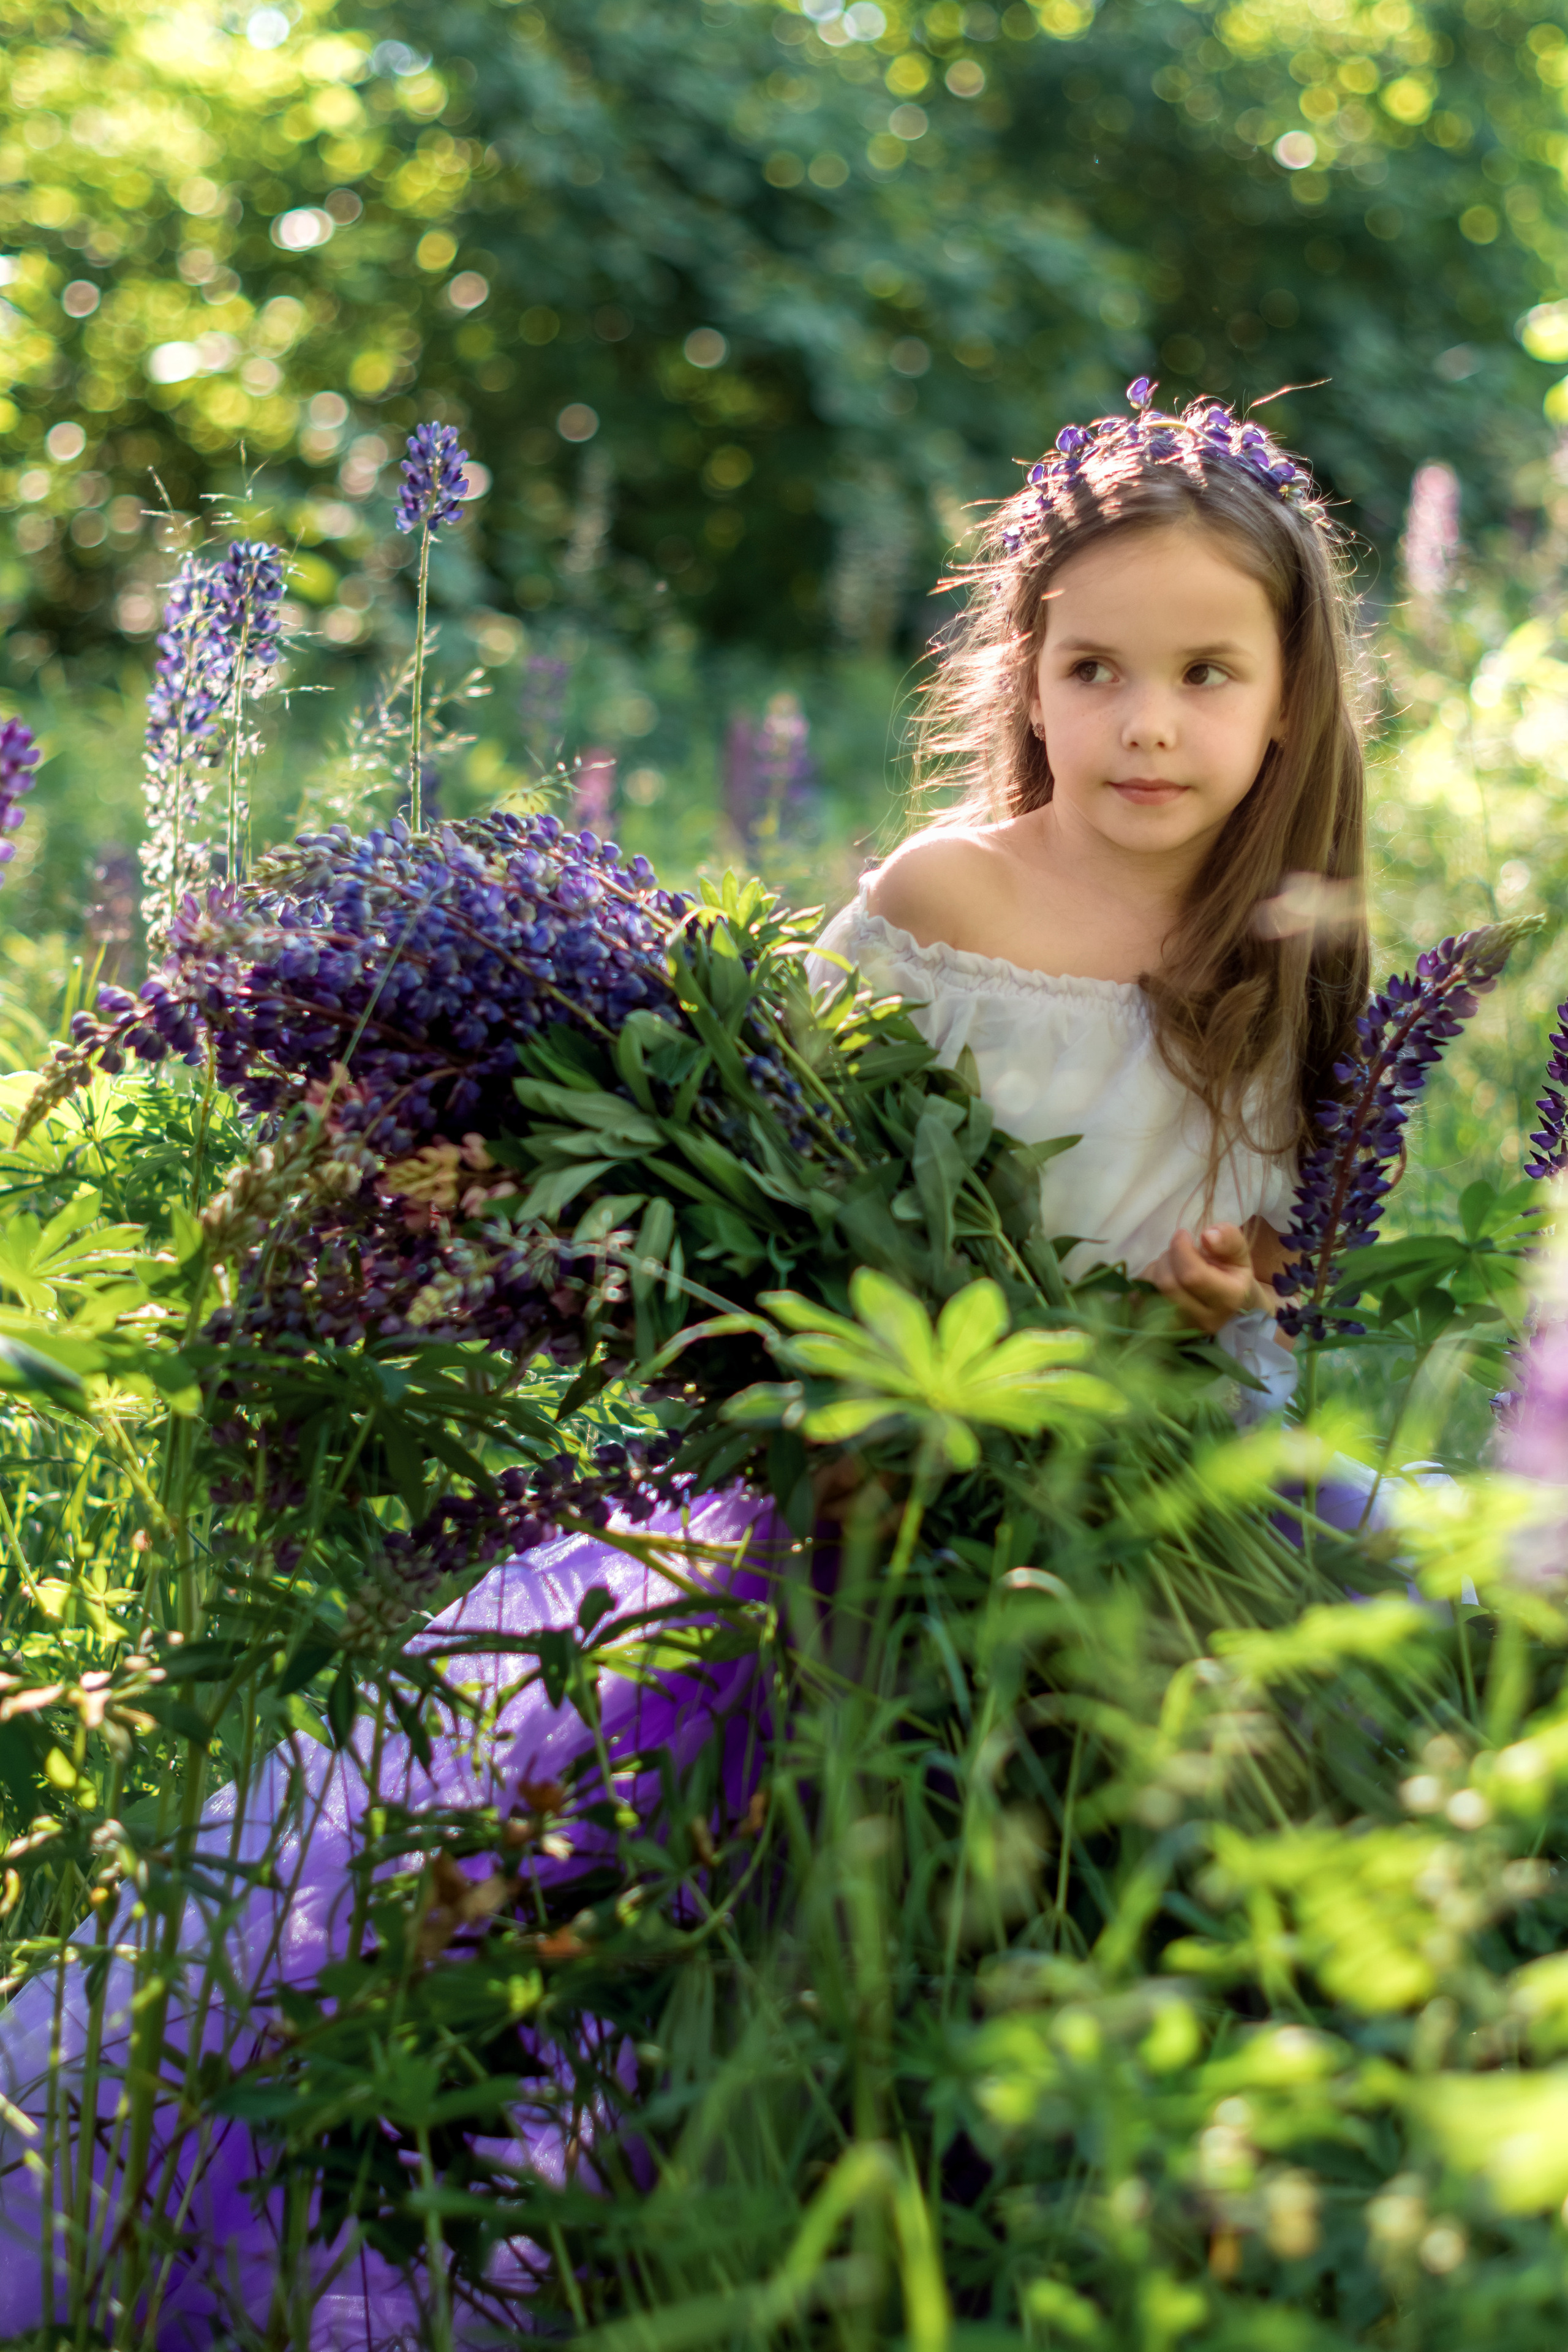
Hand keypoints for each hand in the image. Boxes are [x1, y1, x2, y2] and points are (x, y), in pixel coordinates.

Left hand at [1140, 1221, 1267, 1335]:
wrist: (1225, 1303)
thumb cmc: (1230, 1273)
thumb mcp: (1238, 1253)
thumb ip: (1229, 1240)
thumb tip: (1208, 1235)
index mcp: (1228, 1300)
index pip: (1193, 1276)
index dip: (1181, 1250)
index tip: (1183, 1235)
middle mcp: (1204, 1320)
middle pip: (1168, 1283)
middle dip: (1168, 1257)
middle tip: (1177, 1250)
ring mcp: (1181, 1329)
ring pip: (1151, 1290)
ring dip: (1156, 1268)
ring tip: (1172, 1265)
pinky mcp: (1160, 1329)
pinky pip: (1138, 1299)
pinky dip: (1145, 1281)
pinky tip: (1160, 1279)